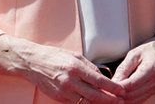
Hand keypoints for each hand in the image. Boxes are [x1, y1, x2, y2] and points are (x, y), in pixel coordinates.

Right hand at [0, 35, 123, 102]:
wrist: (33, 63)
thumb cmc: (55, 57)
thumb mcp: (75, 56)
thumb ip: (90, 67)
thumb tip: (104, 76)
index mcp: (76, 68)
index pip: (99, 81)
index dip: (112, 88)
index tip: (122, 90)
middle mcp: (70, 81)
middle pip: (95, 96)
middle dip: (109, 100)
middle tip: (121, 102)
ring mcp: (64, 91)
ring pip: (86, 103)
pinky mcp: (59, 98)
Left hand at [112, 31, 154, 102]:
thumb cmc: (149, 49)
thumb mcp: (134, 54)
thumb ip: (124, 68)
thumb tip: (112, 83)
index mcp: (150, 70)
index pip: (131, 85)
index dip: (117, 89)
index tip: (105, 88)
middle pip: (132, 96)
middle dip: (117, 97)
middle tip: (104, 94)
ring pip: (135, 101)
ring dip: (122, 101)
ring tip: (110, 96)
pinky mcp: (153, 91)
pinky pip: (139, 100)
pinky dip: (129, 100)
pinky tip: (119, 97)